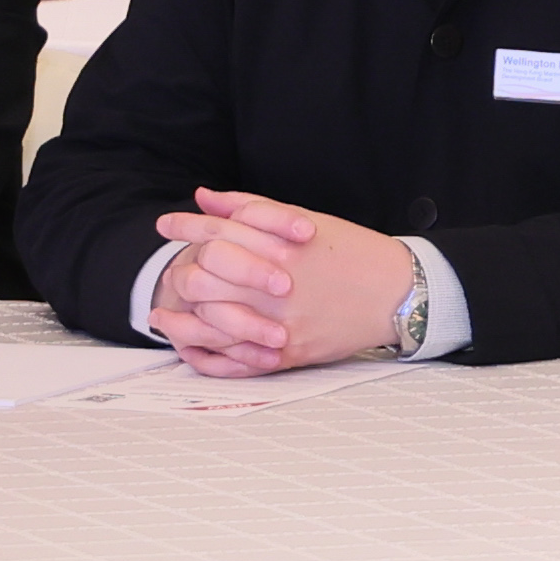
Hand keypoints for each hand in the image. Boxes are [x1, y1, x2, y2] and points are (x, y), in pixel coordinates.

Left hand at [144, 187, 414, 376]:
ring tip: (160, 315)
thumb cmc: (353, 253)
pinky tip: (189, 346)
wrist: (398, 294)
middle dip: (180, 273)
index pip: (217, 234)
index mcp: (280, 248)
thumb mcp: (304, 220)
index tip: (165, 224)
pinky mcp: (288, 354)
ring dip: (180, 322)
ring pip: (212, 326)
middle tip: (169, 271)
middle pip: (205, 280)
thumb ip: (251, 209)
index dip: (186, 226)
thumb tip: (205, 198)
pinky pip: (235, 362)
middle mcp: (276, 286)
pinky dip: (206, 356)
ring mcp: (281, 324)